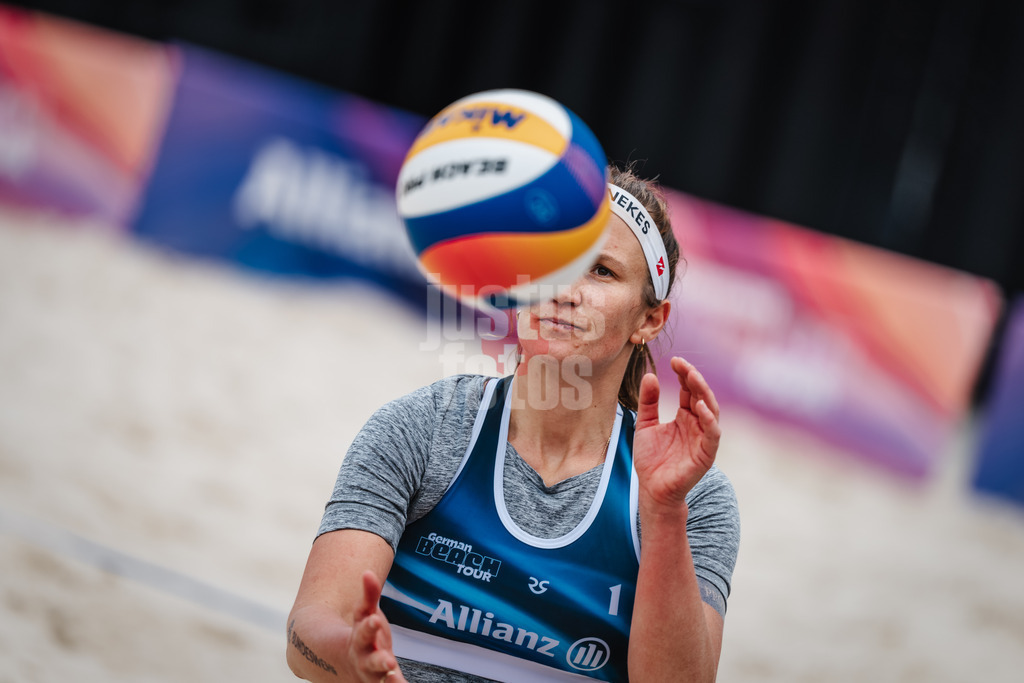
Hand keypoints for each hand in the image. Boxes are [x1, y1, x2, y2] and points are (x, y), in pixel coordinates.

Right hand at [348, 571, 407, 682]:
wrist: (347, 663)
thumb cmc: (363, 634)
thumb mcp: (365, 614)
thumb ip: (369, 595)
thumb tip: (368, 572)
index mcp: (360, 639)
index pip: (364, 631)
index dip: (369, 626)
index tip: (375, 620)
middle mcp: (364, 659)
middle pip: (370, 661)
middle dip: (379, 661)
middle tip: (388, 661)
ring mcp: (374, 674)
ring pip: (379, 680)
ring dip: (389, 680)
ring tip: (396, 677)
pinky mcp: (384, 682)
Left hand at [633, 357, 720, 507]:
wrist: (652, 489)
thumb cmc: (650, 459)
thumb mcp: (645, 425)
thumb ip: (648, 402)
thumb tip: (650, 375)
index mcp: (685, 417)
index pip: (689, 390)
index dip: (684, 374)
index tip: (674, 360)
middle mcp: (697, 424)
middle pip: (702, 396)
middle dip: (694, 379)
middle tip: (683, 365)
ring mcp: (704, 438)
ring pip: (711, 411)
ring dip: (703, 394)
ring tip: (693, 378)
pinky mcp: (706, 454)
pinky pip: (713, 434)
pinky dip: (709, 420)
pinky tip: (699, 407)